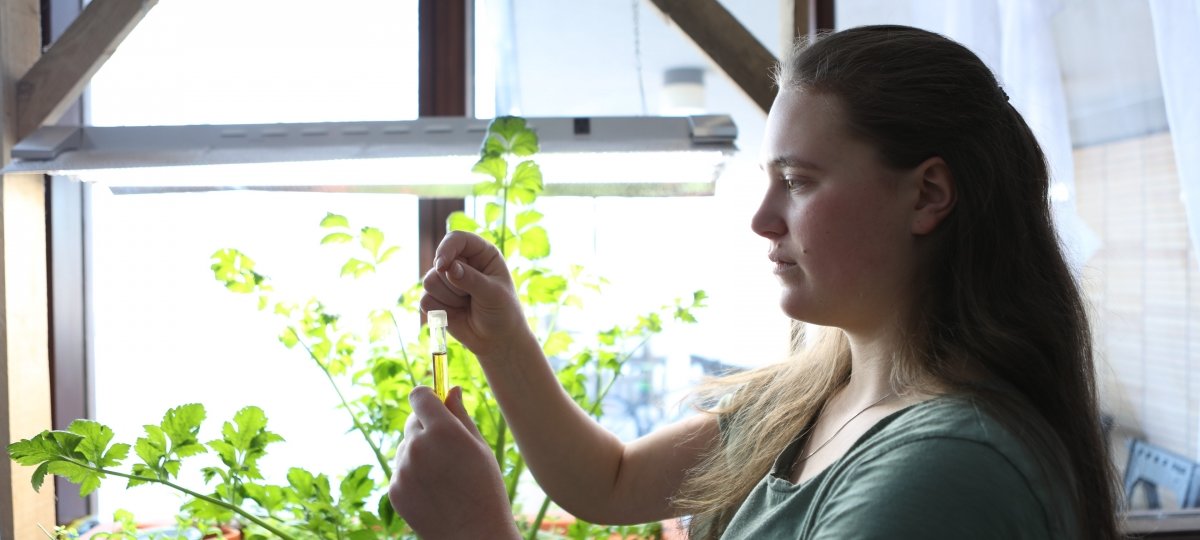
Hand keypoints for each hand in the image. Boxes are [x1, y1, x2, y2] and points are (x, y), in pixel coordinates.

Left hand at [388, 386, 519, 538]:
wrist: (473, 534)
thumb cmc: (485, 488)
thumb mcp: (479, 447)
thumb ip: (460, 415)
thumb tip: (451, 389)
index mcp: (443, 430)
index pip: (419, 395)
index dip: (428, 397)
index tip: (435, 404)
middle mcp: (418, 446)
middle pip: (412, 420)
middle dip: (426, 427)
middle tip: (448, 449)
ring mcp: (402, 469)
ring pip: (406, 447)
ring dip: (419, 452)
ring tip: (444, 476)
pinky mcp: (394, 489)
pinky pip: (401, 470)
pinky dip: (413, 475)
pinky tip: (434, 490)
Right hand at [420, 231, 530, 357]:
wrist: (497, 340)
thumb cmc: (503, 312)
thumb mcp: (493, 294)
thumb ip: (471, 279)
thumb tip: (449, 268)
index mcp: (481, 253)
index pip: (457, 239)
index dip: (446, 249)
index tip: (442, 266)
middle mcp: (462, 262)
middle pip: (439, 262)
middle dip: (453, 284)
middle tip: (472, 297)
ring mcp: (448, 280)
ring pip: (429, 281)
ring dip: (448, 298)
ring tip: (466, 305)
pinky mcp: (437, 298)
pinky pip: (425, 300)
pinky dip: (440, 310)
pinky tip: (457, 314)